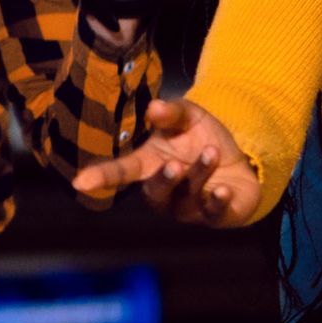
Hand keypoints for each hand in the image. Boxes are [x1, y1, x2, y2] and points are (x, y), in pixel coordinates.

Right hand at [73, 97, 260, 224]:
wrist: (240, 161)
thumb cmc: (203, 138)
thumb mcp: (189, 117)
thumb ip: (173, 112)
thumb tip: (154, 107)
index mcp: (150, 164)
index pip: (121, 172)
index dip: (101, 177)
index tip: (80, 182)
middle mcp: (164, 191)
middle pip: (153, 192)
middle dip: (163, 180)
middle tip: (174, 165)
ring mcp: (187, 207)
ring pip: (187, 197)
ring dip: (199, 174)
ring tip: (211, 152)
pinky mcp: (214, 215)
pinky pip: (213, 213)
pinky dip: (218, 202)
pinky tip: (224, 190)